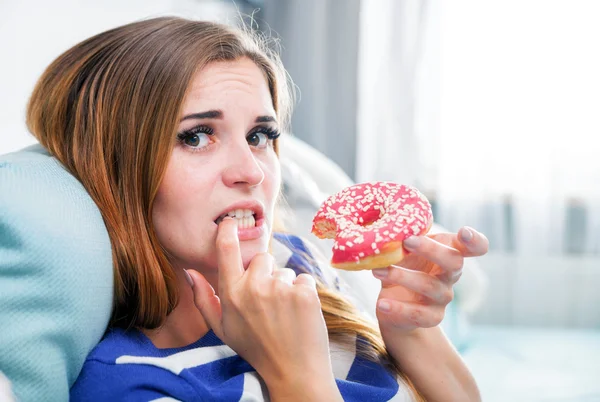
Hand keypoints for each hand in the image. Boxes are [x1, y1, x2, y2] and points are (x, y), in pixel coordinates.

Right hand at [186, 218, 338, 396]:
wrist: (293, 371)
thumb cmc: (256, 348)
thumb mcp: (222, 329)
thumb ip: (203, 300)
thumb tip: (188, 272)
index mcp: (231, 294)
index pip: (227, 251)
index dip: (228, 231)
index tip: (231, 221)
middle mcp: (254, 288)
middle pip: (261, 259)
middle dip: (265, 274)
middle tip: (268, 302)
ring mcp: (280, 289)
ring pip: (283, 271)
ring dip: (285, 287)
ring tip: (284, 314)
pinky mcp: (304, 292)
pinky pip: (303, 278)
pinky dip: (304, 293)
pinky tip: (299, 314)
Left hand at [371, 226, 488, 333]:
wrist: (395, 304)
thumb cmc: (404, 266)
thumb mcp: (405, 249)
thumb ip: (404, 237)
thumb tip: (388, 227)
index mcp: (449, 253)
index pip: (476, 247)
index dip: (475, 241)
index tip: (464, 232)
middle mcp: (450, 275)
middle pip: (454, 262)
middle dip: (431, 249)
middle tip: (406, 241)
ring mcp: (443, 297)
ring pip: (429, 286)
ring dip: (401, 276)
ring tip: (377, 271)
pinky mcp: (431, 317)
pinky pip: (417, 314)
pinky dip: (397, 309)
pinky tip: (382, 303)